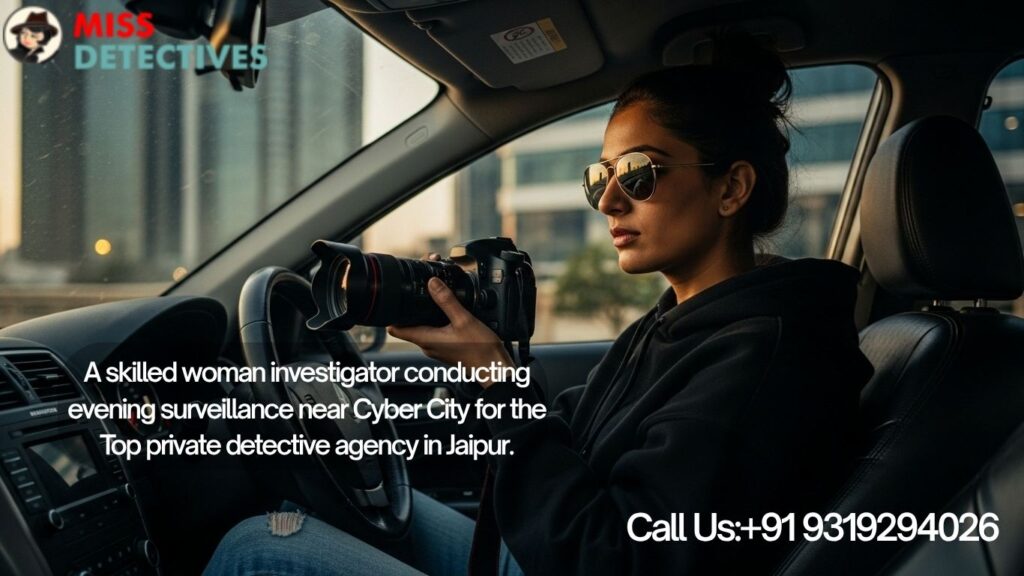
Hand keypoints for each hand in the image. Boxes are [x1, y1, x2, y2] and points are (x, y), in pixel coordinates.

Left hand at [388, 276, 513, 388]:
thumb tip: (432, 283)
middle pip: (409, 326)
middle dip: (410, 309)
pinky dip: (437, 321)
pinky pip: (435, 332)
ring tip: (432, 298)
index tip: (393, 301)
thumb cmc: (481, 350)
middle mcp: (428, 346)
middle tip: (416, 292)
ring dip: (425, 314)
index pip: (395, 329)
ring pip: (423, 328)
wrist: (495, 367)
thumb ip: (447, 301)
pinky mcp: (446, 348)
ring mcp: (437, 348)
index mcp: (426, 339)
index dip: (391, 314)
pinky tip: (447, 313)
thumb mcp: (463, 320)